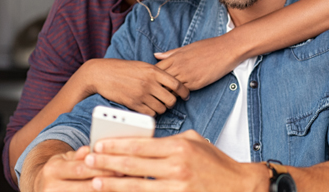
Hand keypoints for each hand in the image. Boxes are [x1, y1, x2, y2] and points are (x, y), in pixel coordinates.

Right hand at [32, 146, 116, 191]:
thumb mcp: (65, 159)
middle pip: (86, 187)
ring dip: (105, 191)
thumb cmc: (60, 171)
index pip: (81, 169)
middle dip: (107, 182)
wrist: (42, 187)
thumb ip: (80, 156)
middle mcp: (51, 187)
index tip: (120, 167)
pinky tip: (111, 191)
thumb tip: (90, 149)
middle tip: (125, 178)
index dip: (102, 169)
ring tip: (121, 187)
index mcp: (52, 170)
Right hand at [74, 59, 189, 115]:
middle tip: (167, 101)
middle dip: (171, 102)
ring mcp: (141, 94)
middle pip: (171, 99)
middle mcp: (149, 83)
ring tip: (156, 104)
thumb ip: (157, 73)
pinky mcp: (133, 104)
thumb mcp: (142, 66)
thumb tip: (172, 82)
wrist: (102, 74)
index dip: (184, 92)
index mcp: (153, 71)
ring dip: (161, 108)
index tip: (185, 95)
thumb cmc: (122, 69)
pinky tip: (148, 108)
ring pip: (162, 108)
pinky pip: (150, 114)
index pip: (177, 84)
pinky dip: (151, 113)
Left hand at [84, 130, 269, 191]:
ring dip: (113, 184)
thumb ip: (169, 141)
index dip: (116, 145)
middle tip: (88, 161)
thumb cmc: (217, 163)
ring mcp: (178, 186)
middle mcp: (177, 166)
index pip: (140, 144)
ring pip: (137, 186)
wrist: (240, 187)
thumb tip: (144, 141)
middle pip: (134, 164)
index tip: (98, 144)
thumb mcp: (195, 141)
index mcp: (179, 146)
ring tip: (96, 182)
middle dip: (107, 162)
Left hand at [155, 34, 242, 90]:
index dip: (152, 77)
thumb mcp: (187, 47)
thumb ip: (171, 53)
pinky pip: (182, 92)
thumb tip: (156, 55)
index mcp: (175, 57)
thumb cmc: (208, 47)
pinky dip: (179, 95)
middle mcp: (179, 67)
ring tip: (165, 97)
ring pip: (169, 88)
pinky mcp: (196, 83)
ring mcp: (187, 76)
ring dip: (167, 93)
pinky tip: (179, 96)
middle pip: (160, 81)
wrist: (226, 50)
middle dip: (156, 87)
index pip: (156, 70)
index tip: (153, 81)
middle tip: (155, 92)